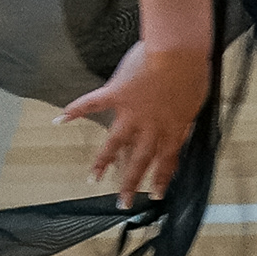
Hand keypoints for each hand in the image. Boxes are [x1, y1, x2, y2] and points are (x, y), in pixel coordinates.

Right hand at [58, 40, 210, 209]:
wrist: (178, 52)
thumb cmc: (192, 70)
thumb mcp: (196, 100)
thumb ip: (185, 115)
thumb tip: (183, 121)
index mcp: (172, 128)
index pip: (167, 161)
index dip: (162, 179)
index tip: (156, 195)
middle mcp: (149, 127)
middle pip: (139, 161)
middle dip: (132, 184)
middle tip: (124, 203)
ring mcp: (130, 113)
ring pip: (114, 144)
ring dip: (103, 162)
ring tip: (93, 178)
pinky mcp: (115, 94)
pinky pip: (92, 104)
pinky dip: (75, 110)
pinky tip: (59, 119)